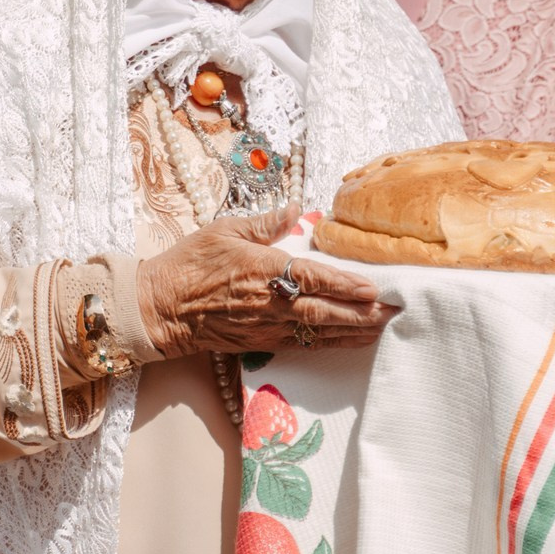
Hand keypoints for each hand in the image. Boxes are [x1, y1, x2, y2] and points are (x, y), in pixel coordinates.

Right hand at [138, 211, 396, 359]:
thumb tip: (295, 209)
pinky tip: (352, 340)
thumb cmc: (189, 264)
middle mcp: (268, 302)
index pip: (313, 278)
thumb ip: (265, 222)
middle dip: (362, 313)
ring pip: (319, 332)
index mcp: (261, 269)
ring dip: (354, 331)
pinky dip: (332, 343)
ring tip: (384, 326)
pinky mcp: (262, 343)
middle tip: (394, 310)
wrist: (160, 307)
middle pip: (325, 311)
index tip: (373, 287)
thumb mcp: (224, 229)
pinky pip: (304, 345)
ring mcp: (266, 327)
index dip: (345, 285)